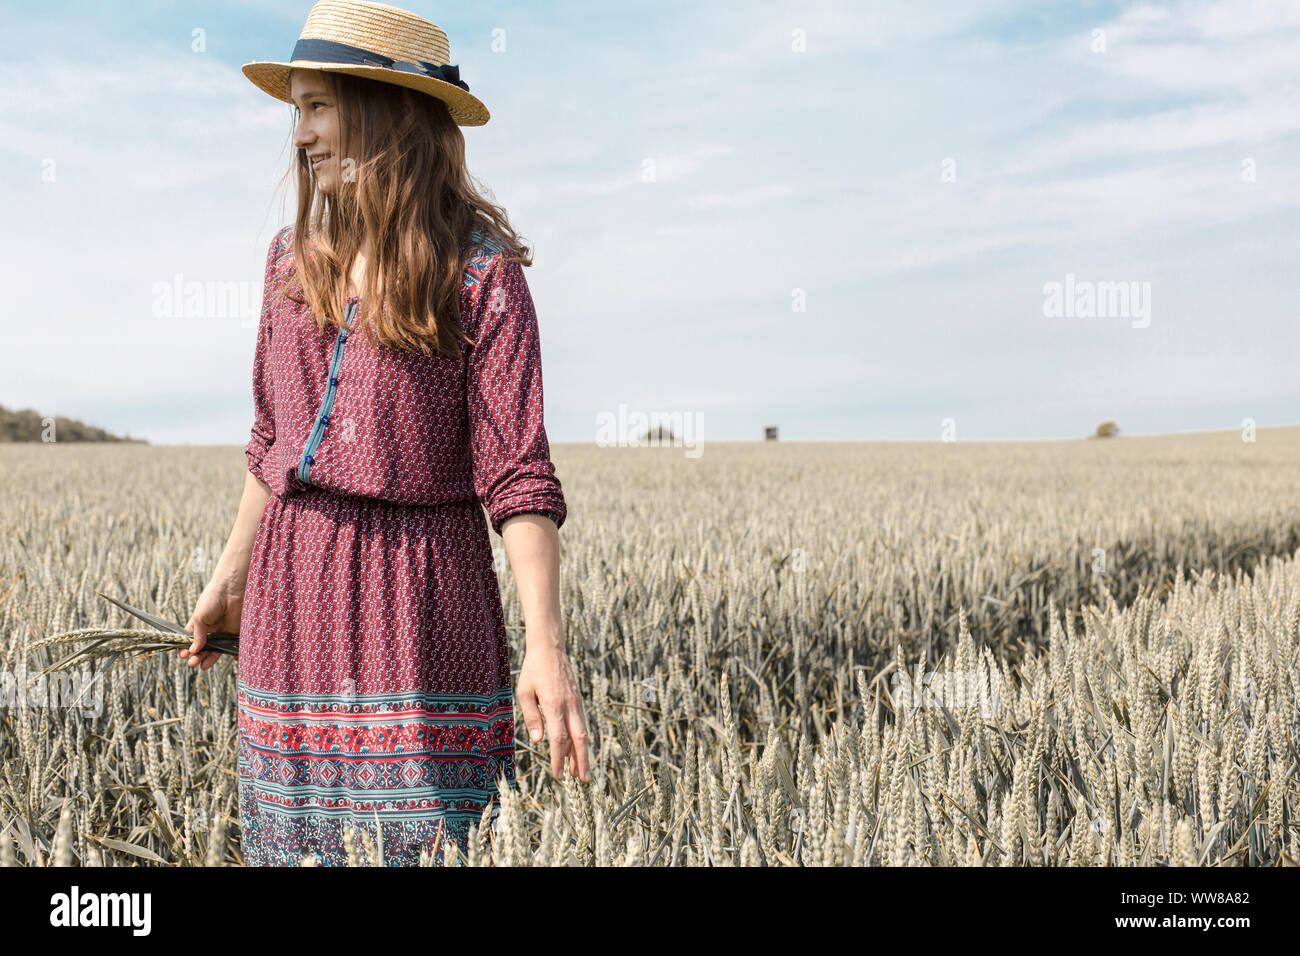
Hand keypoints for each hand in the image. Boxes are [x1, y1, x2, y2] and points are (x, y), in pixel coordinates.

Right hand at [183, 578, 242, 670]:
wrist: (232, 589)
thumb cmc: (212, 600)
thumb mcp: (199, 618)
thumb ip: (198, 635)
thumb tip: (193, 650)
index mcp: (199, 624)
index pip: (191, 640)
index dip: (187, 648)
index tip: (183, 655)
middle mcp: (210, 629)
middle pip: (203, 647)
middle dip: (197, 656)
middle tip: (193, 663)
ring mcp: (223, 631)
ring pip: (216, 649)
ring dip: (209, 658)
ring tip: (203, 666)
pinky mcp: (235, 632)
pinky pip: (233, 645)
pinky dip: (232, 653)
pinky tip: (229, 659)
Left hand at [516, 641, 590, 781]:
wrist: (550, 649)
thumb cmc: (533, 671)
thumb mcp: (525, 692)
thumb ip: (532, 717)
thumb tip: (539, 741)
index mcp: (554, 704)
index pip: (559, 738)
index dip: (559, 759)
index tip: (558, 775)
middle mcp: (569, 706)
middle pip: (579, 739)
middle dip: (581, 761)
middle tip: (583, 781)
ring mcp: (577, 703)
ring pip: (584, 733)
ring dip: (583, 754)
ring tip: (581, 773)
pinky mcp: (579, 701)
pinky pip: (582, 724)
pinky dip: (581, 741)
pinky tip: (579, 751)